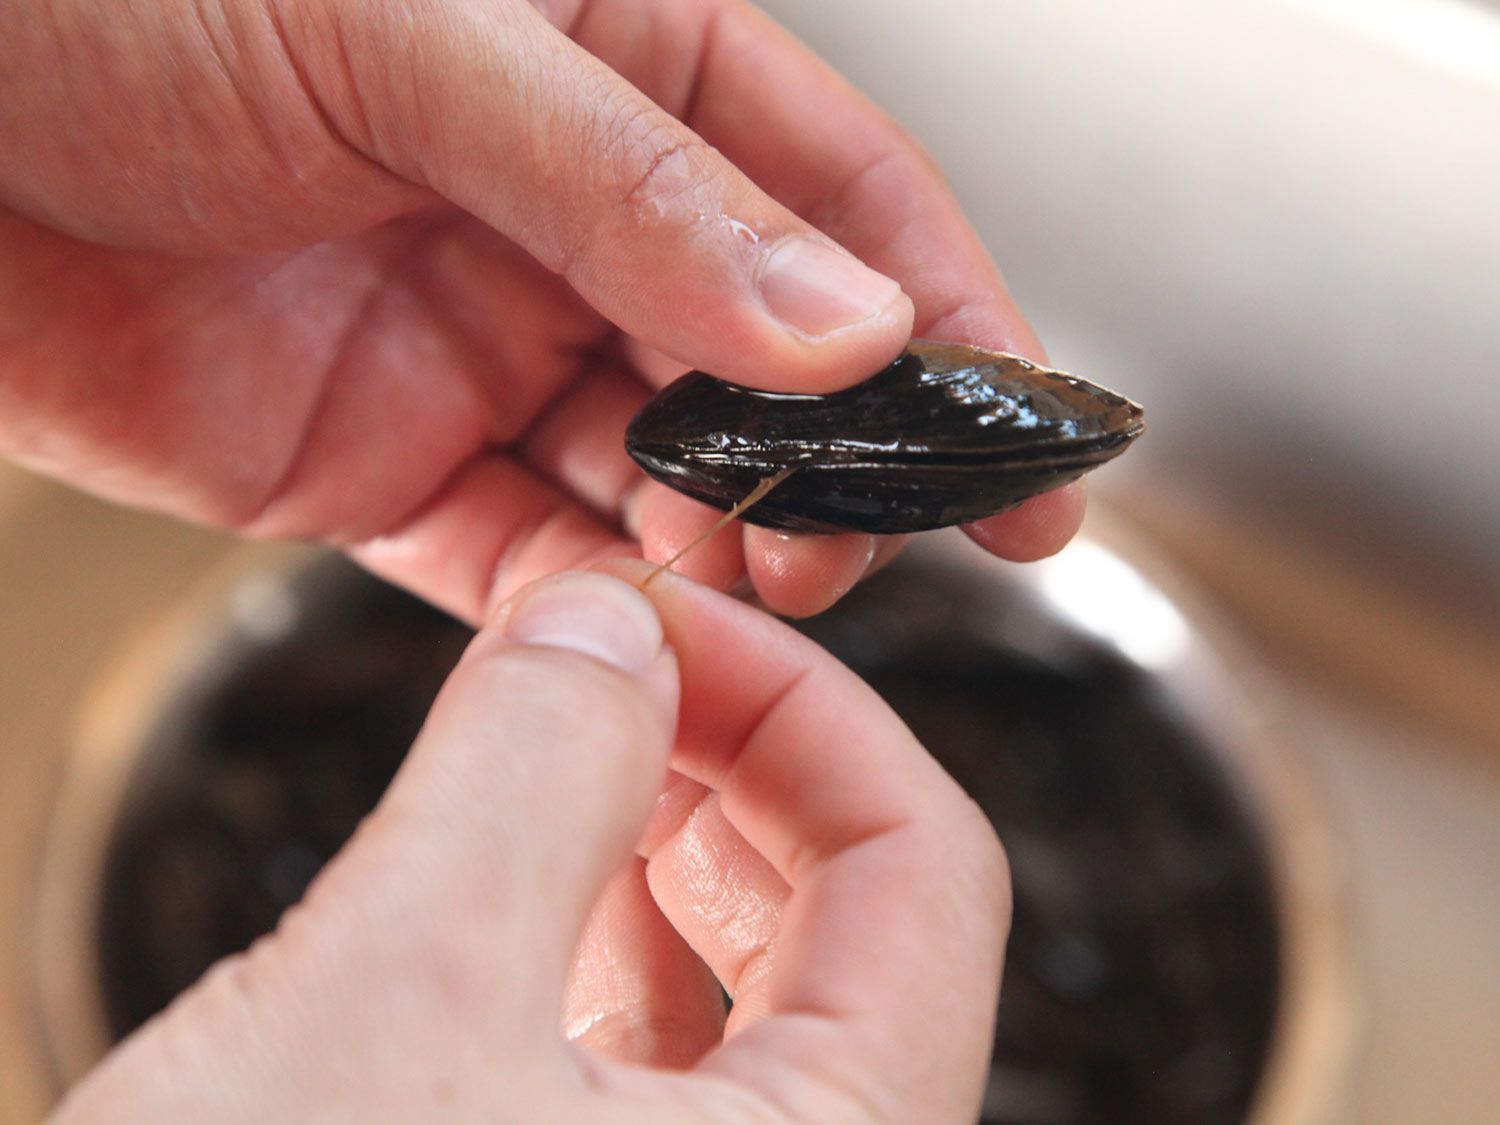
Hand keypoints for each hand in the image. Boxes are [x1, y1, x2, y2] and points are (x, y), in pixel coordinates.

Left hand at [0, 0, 1083, 619]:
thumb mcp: (410, 36)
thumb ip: (637, 190)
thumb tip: (842, 321)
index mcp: (617, 61)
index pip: (838, 195)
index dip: (949, 314)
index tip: (1023, 438)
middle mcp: (568, 213)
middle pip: (766, 359)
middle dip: (833, 460)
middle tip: (860, 541)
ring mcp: (480, 344)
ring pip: (657, 473)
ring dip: (716, 543)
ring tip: (747, 592)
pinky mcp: (380, 463)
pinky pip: (517, 553)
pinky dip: (580, 606)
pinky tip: (625, 635)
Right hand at [50, 568, 1008, 1122]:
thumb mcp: (391, 1011)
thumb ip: (530, 777)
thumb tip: (607, 616)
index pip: (928, 870)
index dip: (808, 709)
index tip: (673, 623)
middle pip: (853, 922)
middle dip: (732, 762)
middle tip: (612, 662)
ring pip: (751, 993)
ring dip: (667, 842)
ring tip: (575, 740)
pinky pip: (656, 1070)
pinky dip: (603, 945)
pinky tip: (534, 880)